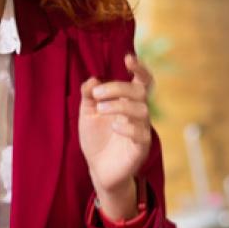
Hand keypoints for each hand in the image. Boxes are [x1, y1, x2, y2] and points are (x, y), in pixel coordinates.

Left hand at [79, 54, 153, 219]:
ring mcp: (142, 130)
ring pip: (142, 110)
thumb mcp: (87, 114)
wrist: (98, 169)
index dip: (139, 68)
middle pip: (140, 92)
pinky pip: (141, 134)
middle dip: (118, 88)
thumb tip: (92, 79)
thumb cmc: (96, 139)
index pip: (141, 81)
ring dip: (120, 106)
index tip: (128, 58)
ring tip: (100, 110)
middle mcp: (138, 114)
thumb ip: (88, 95)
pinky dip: (128, 127)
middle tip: (97, 93)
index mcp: (128, 102)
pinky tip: (113, 127)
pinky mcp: (141, 148)